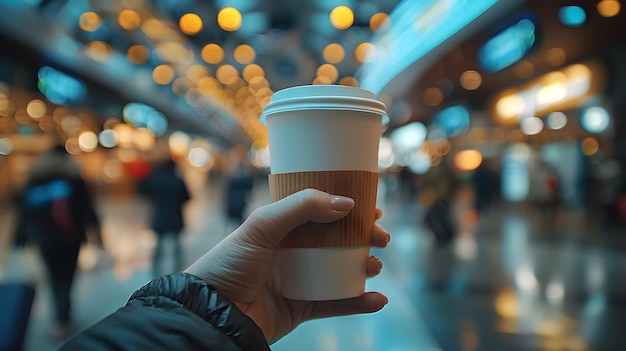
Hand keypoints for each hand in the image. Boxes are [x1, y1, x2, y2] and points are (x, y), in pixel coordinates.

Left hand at [185, 189, 389, 342]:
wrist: (213, 312)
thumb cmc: (230, 263)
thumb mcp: (262, 226)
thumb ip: (301, 207)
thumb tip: (346, 203)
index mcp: (283, 227)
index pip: (322, 211)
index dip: (348, 208)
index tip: (373, 207)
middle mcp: (293, 251)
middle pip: (339, 241)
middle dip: (364, 238)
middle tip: (382, 238)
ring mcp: (300, 280)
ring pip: (342, 271)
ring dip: (365, 268)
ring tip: (375, 266)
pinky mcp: (302, 308)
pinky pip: (337, 304)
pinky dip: (359, 303)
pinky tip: (377, 300)